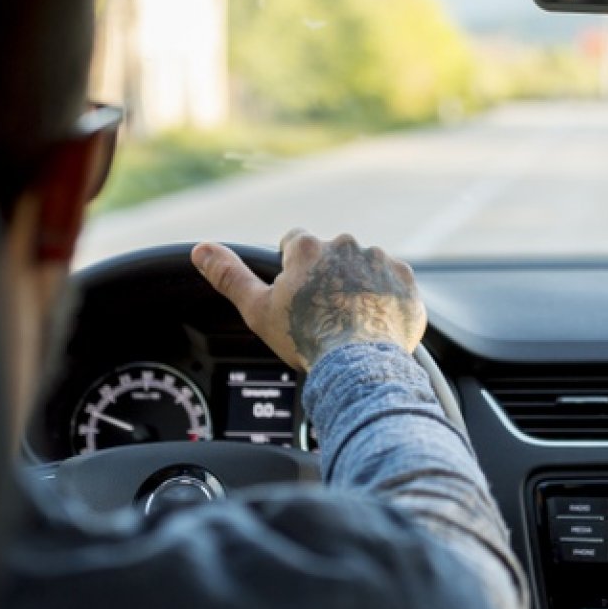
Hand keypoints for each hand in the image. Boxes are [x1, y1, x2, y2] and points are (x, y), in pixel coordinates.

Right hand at [191, 232, 425, 371]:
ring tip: (349, 320)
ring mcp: (380, 262)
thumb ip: (230, 275)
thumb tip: (201, 250)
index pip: (294, 242)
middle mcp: (347, 246)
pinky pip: (393, 284)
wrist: (359, 366)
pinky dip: (386, 298)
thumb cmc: (306, 339)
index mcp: (310, 248)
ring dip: (357, 285)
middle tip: (322, 312)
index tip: (296, 291)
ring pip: (363, 267)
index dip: (291, 266)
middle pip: (331, 255)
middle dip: (326, 276)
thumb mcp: (258, 309)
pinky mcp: (406, 282)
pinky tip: (374, 322)